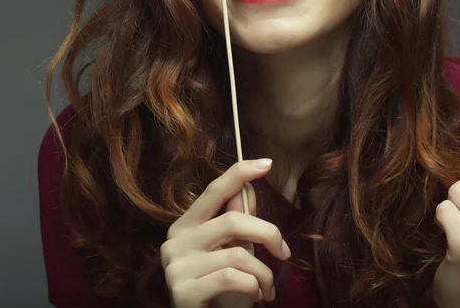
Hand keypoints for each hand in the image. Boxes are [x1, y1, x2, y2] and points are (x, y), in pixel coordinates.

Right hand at [160, 159, 290, 307]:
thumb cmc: (220, 290)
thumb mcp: (231, 250)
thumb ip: (237, 221)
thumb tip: (248, 187)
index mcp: (185, 225)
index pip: (214, 191)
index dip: (240, 173)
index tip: (267, 164)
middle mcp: (175, 241)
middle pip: (233, 220)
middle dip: (268, 234)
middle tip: (284, 253)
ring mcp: (175, 266)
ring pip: (237, 253)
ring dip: (263, 273)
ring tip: (266, 288)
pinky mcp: (182, 292)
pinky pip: (232, 278)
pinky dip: (253, 286)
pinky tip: (255, 297)